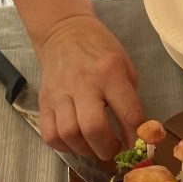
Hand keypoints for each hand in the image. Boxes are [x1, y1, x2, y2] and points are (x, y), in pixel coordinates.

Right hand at [36, 15, 144, 159]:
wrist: (64, 31)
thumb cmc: (100, 48)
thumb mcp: (124, 65)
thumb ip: (129, 98)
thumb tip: (136, 132)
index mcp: (110, 72)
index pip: (128, 112)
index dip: (136, 136)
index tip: (138, 146)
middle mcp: (84, 83)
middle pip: (93, 128)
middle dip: (107, 148)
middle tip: (114, 150)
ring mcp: (60, 93)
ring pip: (69, 135)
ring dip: (86, 150)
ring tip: (95, 145)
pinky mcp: (44, 101)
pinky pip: (50, 135)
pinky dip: (64, 146)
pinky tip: (75, 141)